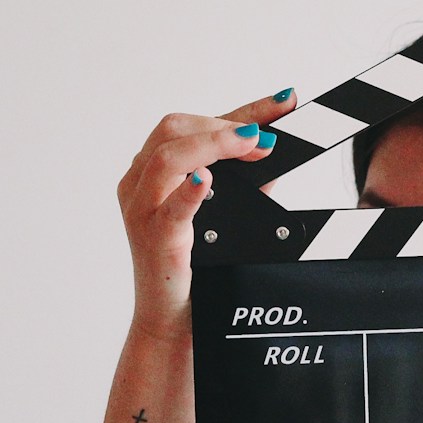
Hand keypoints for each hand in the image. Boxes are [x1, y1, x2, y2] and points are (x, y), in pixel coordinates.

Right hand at [116, 88, 296, 344]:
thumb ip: (247, 180)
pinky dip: (189, 191)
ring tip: (251, 144)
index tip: (283, 100)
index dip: (243, 109)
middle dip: (225, 125)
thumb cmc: (197, 267)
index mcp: (152, 171)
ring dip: (214, 144)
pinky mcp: (154, 240)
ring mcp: (142, 211)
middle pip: (174, 129)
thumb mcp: (227, 212)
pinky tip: (206, 181)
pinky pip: (168, 209)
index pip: (193, 124)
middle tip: (267, 137)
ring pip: (167, 157)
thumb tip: (274, 146)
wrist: (174, 321)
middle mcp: (139, 184)